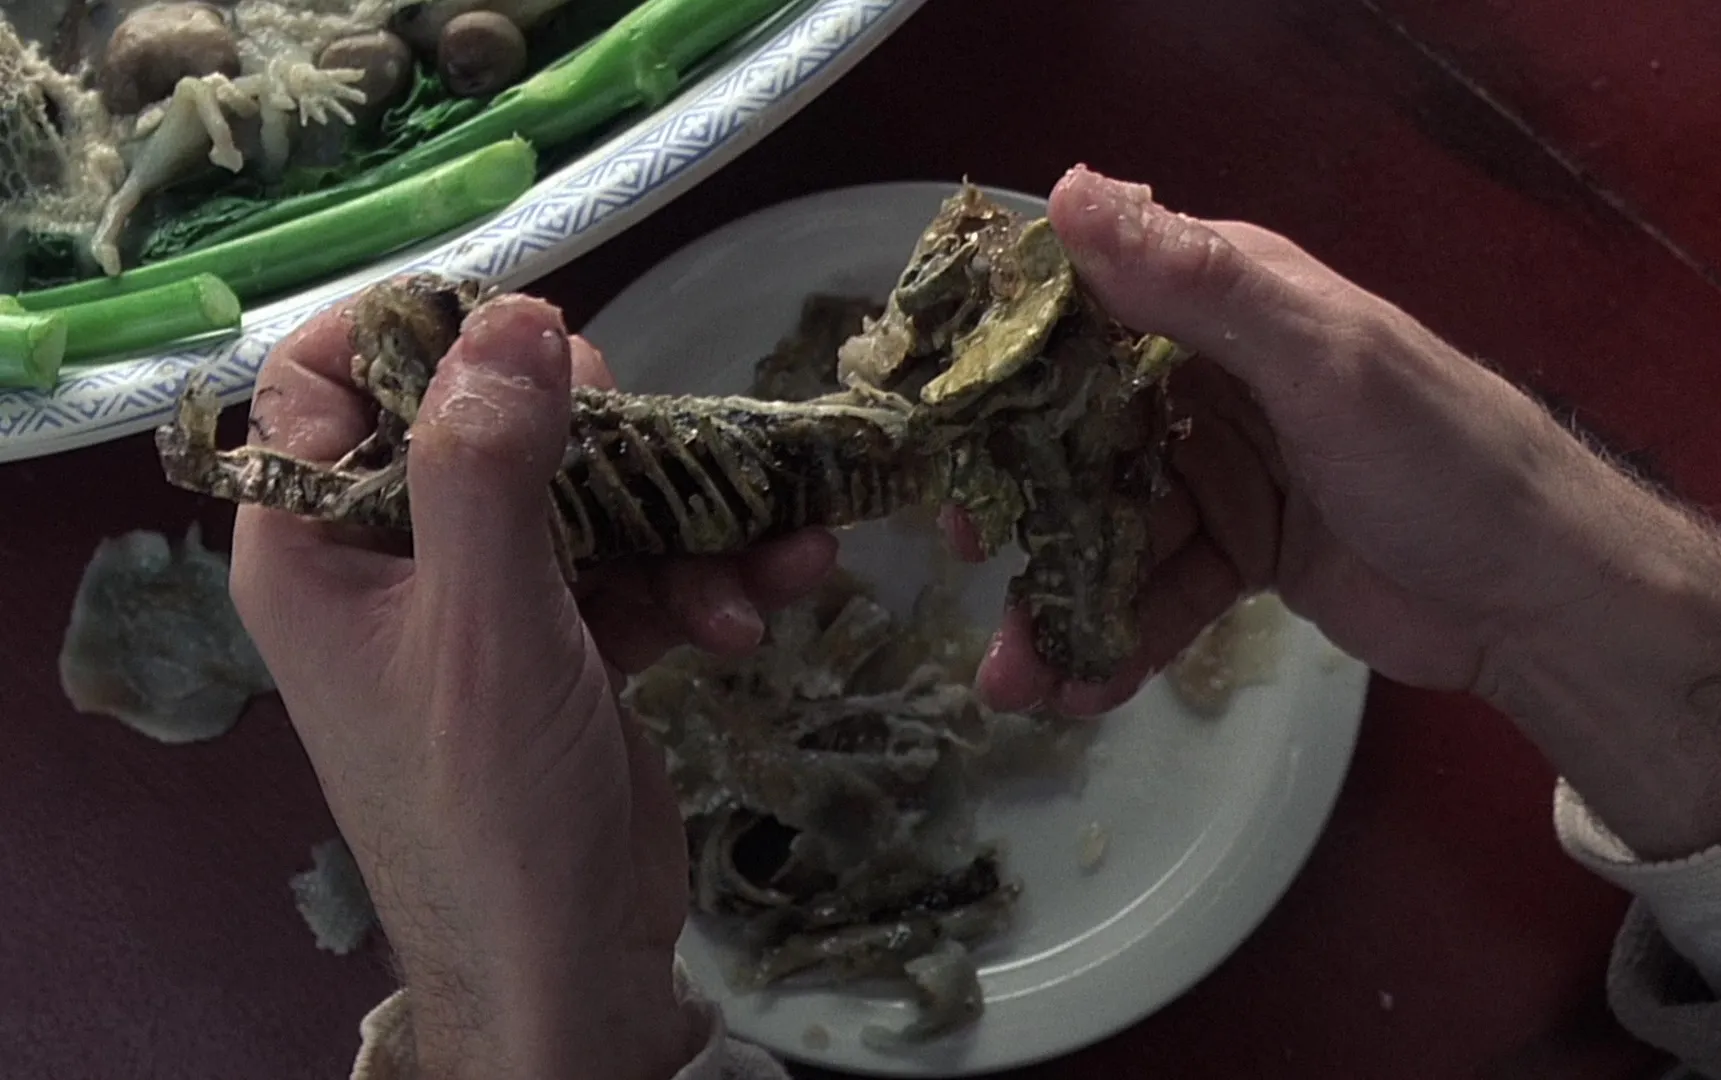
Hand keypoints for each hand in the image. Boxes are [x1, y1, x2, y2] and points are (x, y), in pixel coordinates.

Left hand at [229, 294, 835, 1077]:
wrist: (570, 971)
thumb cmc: (493, 807)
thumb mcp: (485, 622)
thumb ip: (489, 462)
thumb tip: (512, 315)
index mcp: (318, 547)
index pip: (325, 383)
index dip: (416, 334)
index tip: (531, 326)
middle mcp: (393, 564)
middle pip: (484, 428)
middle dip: (600, 436)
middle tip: (667, 442)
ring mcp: (487, 608)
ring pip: (582, 499)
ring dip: (684, 518)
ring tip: (768, 547)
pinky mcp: (567, 648)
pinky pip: (633, 571)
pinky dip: (699, 579)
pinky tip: (762, 606)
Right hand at [972, 166, 1720, 858]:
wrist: (1541, 598)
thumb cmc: (1442, 457)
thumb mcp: (1321, 359)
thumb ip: (1197, 283)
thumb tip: (1066, 189)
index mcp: (1229, 302)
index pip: (1087, 306)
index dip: (1006, 359)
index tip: (943, 420)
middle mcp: (1213, 376)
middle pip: (1080, 429)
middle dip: (1022, 499)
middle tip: (968, 554)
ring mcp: (1224, 469)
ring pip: (1110, 525)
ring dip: (1062, 597)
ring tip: (1020, 680)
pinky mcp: (1241, 550)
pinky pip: (1155, 588)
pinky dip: (1119, 636)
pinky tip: (1084, 688)